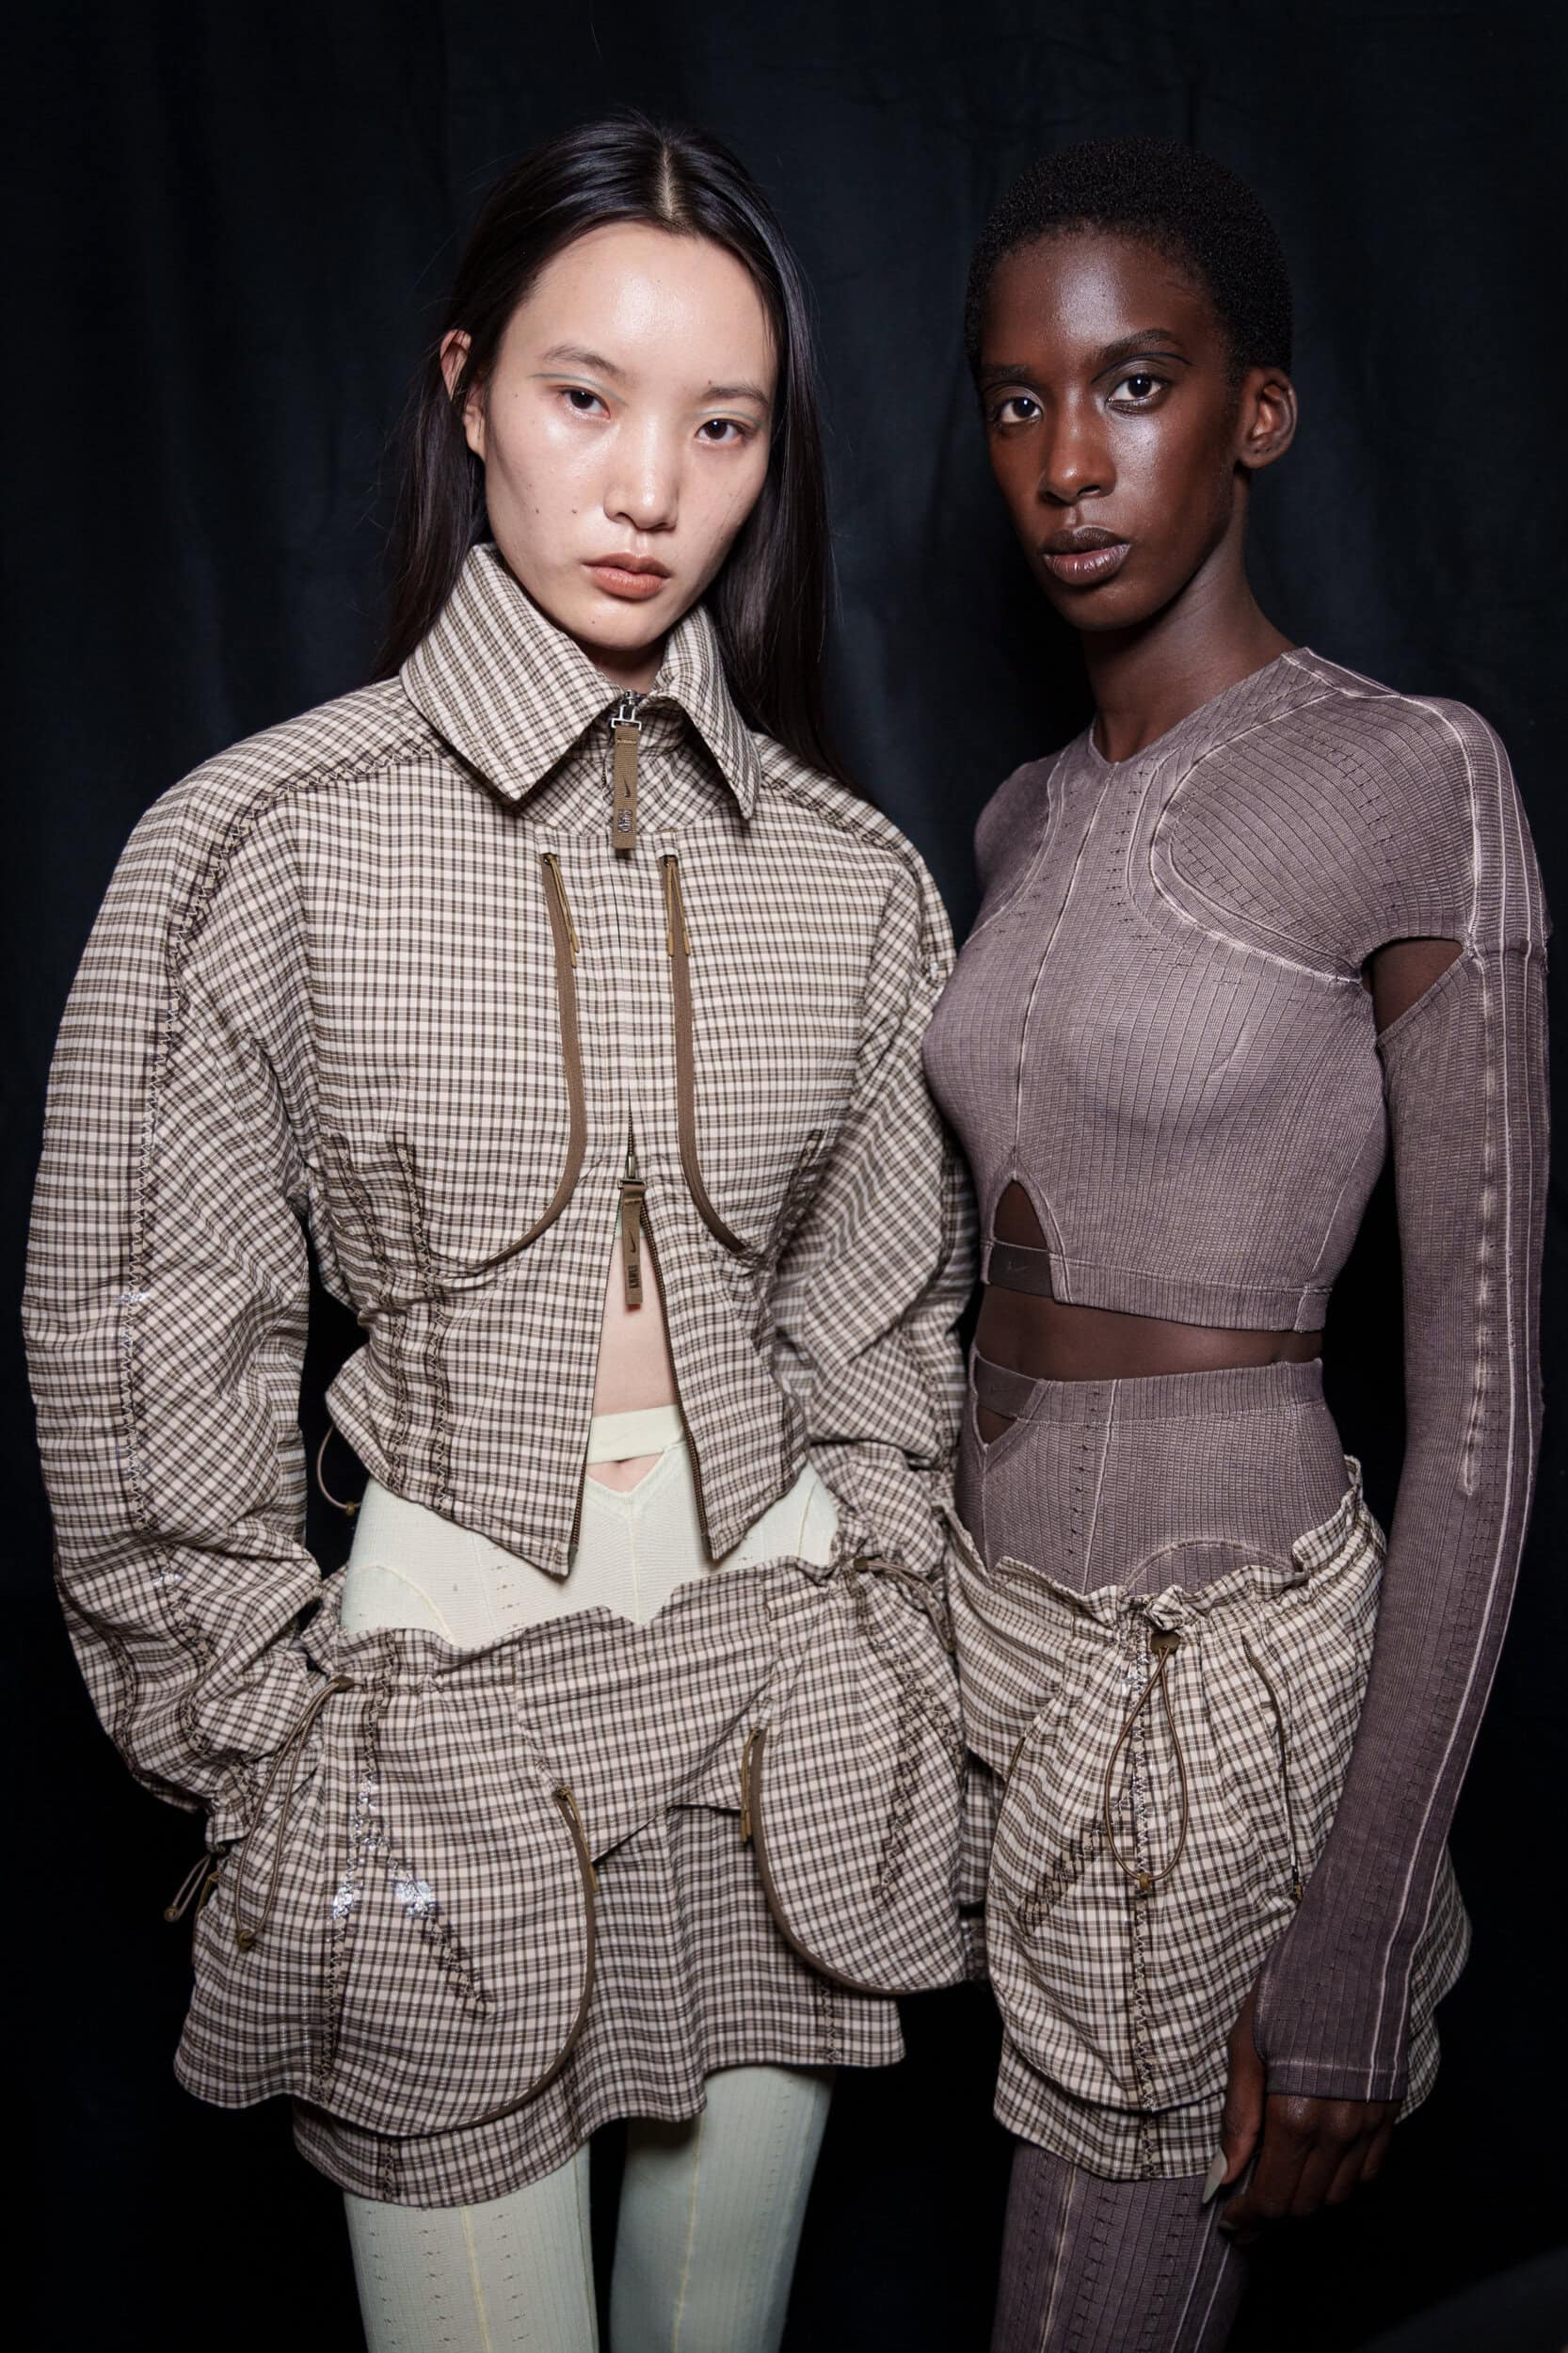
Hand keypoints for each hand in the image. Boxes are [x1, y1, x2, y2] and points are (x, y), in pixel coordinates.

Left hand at [1208, 1980, 1396, 2243]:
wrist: (1355, 1952)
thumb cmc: (1290, 1989)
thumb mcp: (1246, 2044)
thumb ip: (1238, 2115)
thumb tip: (1223, 2172)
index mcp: (1295, 2116)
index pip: (1273, 2196)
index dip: (1248, 2217)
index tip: (1228, 2220)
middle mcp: (1337, 2131)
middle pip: (1304, 2204)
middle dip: (1271, 2217)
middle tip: (1245, 2213)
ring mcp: (1368, 2124)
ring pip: (1338, 2195)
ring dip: (1305, 2201)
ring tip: (1277, 2189)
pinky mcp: (1389, 2112)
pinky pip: (1368, 2171)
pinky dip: (1341, 2181)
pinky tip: (1318, 2165)